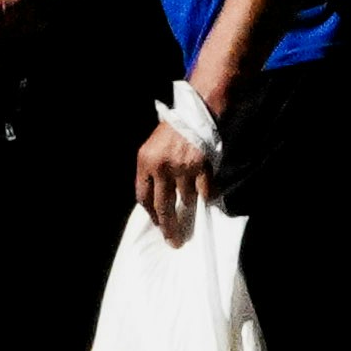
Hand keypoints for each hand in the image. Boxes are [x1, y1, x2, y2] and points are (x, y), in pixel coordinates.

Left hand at [134, 114, 214, 243]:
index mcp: (145, 161)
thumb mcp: (153, 148)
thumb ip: (152, 171)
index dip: (150, 214)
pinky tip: (208, 200)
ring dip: (189, 209)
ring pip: (185, 199)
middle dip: (168, 227)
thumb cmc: (174, 129)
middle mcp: (161, 166)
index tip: (157, 224)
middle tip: (173, 241)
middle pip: (162, 206)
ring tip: (191, 218)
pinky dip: (207, 197)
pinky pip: (205, 191)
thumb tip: (157, 201)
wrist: (197, 109)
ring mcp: (182, 167)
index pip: (143, 196)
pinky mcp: (202, 166)